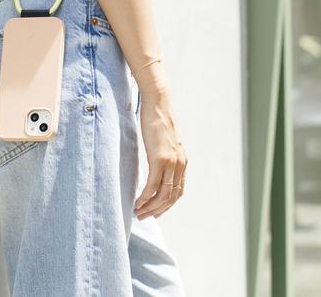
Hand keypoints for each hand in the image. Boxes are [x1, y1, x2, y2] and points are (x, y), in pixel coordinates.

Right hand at [133, 88, 187, 219]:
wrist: (158, 104)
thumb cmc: (157, 120)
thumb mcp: (163, 141)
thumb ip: (162, 154)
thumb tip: (155, 161)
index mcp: (182, 162)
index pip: (177, 191)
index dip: (166, 205)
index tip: (155, 212)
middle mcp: (180, 165)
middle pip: (171, 197)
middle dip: (158, 210)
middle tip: (144, 217)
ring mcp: (171, 163)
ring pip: (163, 195)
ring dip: (151, 207)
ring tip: (139, 213)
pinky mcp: (160, 159)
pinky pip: (153, 185)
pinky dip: (145, 197)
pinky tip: (138, 202)